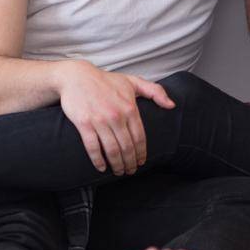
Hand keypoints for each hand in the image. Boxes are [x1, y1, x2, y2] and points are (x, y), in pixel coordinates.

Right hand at [55, 61, 175, 175]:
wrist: (77, 77)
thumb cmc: (106, 81)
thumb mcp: (133, 81)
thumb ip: (155, 92)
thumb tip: (172, 105)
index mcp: (130, 108)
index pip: (140, 137)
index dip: (141, 152)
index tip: (141, 162)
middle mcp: (117, 116)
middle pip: (127, 147)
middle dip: (130, 162)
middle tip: (130, 171)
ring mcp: (100, 121)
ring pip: (112, 150)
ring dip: (117, 165)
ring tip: (119, 172)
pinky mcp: (84, 124)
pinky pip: (92, 147)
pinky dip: (98, 160)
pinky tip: (101, 168)